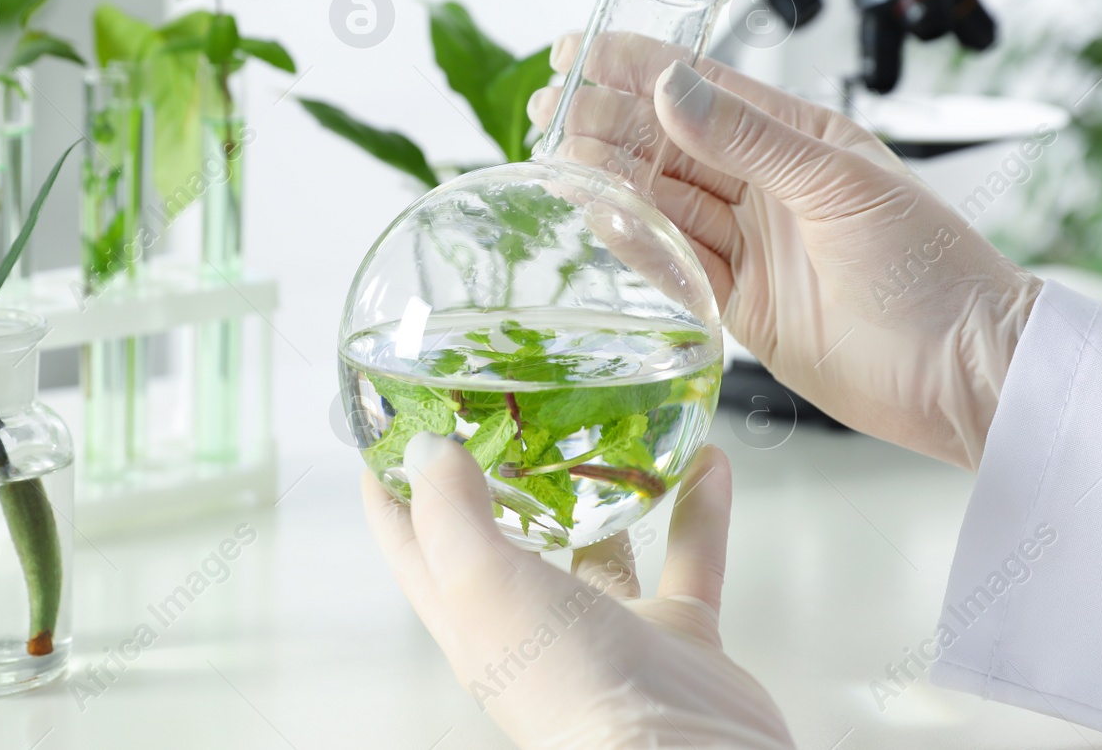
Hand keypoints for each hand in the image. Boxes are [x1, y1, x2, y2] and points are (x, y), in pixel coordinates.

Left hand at [362, 434, 794, 749]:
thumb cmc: (567, 690)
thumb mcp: (482, 586)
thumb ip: (451, 515)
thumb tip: (426, 452)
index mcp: (472, 622)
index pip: (417, 546)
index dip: (398, 490)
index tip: (393, 428)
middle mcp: (536, 629)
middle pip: (510, 541)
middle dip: (507, 479)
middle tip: (512, 410)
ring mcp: (609, 634)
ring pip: (603, 546)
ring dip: (608, 491)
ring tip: (613, 430)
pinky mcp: (678, 639)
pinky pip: (690, 559)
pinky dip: (700, 511)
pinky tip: (708, 463)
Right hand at [528, 33, 1040, 467]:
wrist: (963, 374)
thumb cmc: (931, 271)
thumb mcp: (837, 185)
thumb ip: (748, 139)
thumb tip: (673, 88)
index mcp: (803, 139)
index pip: (705, 89)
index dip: (640, 67)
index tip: (581, 51)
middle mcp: (772, 188)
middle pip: (673, 145)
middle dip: (610, 122)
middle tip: (551, 110)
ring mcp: (754, 247)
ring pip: (665, 203)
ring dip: (613, 179)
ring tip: (559, 158)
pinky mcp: (741, 305)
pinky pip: (675, 264)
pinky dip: (636, 243)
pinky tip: (599, 218)